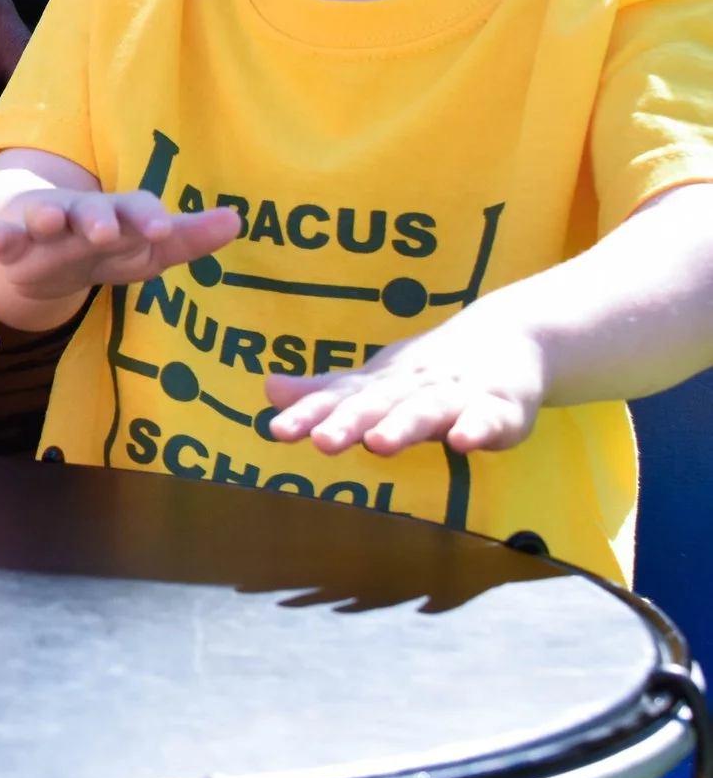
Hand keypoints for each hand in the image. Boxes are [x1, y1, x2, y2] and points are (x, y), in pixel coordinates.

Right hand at [0, 189, 240, 309]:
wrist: (44, 247)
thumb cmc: (107, 248)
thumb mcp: (148, 250)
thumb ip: (189, 238)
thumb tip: (237, 220)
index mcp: (120, 215)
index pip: (137, 210)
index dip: (148, 219)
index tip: (162, 231)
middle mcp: (82, 212)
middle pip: (92, 211)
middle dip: (98, 219)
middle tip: (106, 232)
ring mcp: (43, 221)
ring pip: (45, 216)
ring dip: (46, 216)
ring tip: (47, 221)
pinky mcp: (11, 236)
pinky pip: (2, 238)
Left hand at [264, 316, 545, 455]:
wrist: (509, 334)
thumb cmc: (427, 371)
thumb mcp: (375, 382)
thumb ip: (326, 393)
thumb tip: (268, 388)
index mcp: (380, 385)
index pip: (338, 399)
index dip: (308, 414)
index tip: (276, 430)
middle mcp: (411, 387)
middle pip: (377, 405)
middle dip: (348, 422)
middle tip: (322, 441)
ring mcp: (456, 396)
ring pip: (426, 411)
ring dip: (402, 426)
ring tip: (378, 443)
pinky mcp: (500, 408)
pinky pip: (488, 420)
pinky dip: (476, 429)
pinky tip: (461, 443)